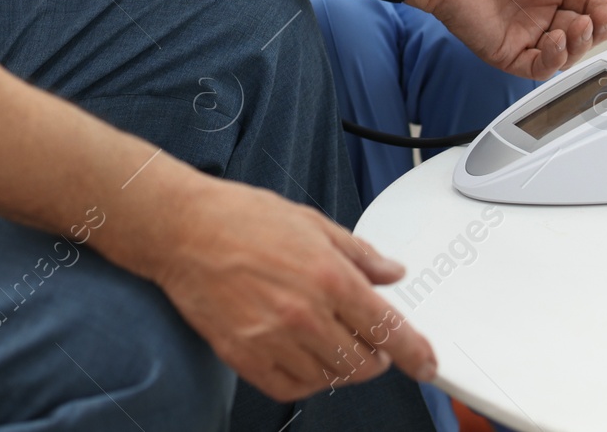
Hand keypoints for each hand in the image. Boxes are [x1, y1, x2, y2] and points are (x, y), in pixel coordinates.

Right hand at [149, 178, 436, 401]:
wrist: (181, 230)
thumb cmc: (238, 218)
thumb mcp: (309, 221)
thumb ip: (357, 253)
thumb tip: (391, 273)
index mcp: (328, 277)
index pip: (389, 330)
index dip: (415, 354)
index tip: (426, 365)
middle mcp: (305, 314)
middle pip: (363, 364)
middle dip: (374, 356)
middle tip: (366, 340)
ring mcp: (273, 340)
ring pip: (330, 379)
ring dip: (339, 367)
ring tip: (327, 341)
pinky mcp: (244, 356)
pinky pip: (291, 389)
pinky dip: (305, 380)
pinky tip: (302, 357)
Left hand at [408, 0, 606, 80]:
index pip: (590, 5)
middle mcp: (539, 13)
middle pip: (584, 32)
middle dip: (602, 27)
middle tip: (606, 16)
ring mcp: (522, 35)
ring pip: (566, 54)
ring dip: (582, 43)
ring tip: (581, 24)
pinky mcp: (504, 52)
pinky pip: (537, 67)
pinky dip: (555, 59)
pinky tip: (558, 38)